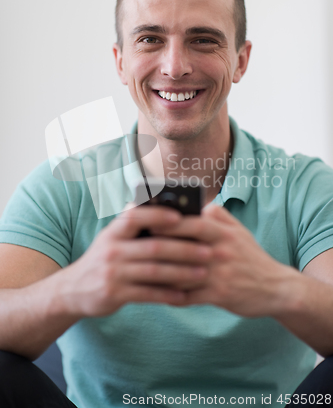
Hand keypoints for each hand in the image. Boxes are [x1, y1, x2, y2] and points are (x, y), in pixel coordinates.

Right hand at [60, 206, 211, 317]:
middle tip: (208, 251)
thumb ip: (134, 226)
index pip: (135, 217)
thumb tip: (168, 211)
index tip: (181, 217)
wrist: (73, 289)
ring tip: (203, 273)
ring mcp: (112, 273)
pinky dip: (167, 294)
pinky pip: (147, 294)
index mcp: (113, 232)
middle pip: (154, 247)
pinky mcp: (114, 294)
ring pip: (154, 271)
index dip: (158, 215)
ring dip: (182, 272)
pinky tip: (184, 295)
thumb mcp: (112, 238)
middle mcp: (112, 249)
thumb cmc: (104, 259)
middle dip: (184, 249)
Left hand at [151, 204, 295, 316]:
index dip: (169, 221)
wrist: (275, 288)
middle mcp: (221, 251)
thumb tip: (197, 204)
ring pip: (182, 273)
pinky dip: (171, 295)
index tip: (147, 219)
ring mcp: (220, 274)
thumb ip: (218, 215)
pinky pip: (189, 295)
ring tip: (137, 270)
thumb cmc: (250, 256)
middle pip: (183, 247)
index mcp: (223, 233)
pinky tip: (155, 293)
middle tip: (135, 244)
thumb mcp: (239, 231)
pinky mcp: (220, 295)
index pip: (193, 223)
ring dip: (159, 273)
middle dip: (158, 245)